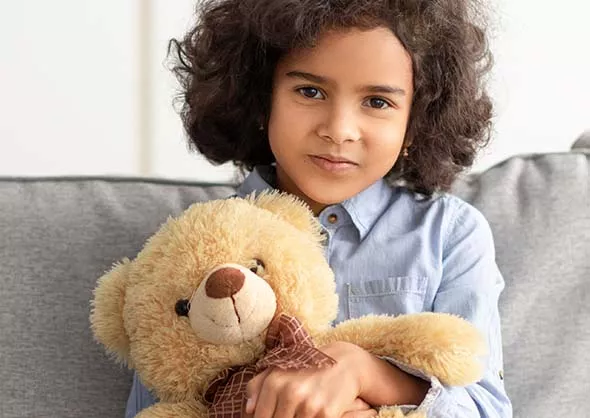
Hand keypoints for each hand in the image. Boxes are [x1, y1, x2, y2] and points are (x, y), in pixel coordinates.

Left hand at [243, 341, 371, 417]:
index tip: (273, 417)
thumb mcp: (281, 369)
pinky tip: (314, 415)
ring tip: (301, 414)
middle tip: (291, 414)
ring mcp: (309, 405)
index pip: (260, 417)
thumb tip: (248, 410)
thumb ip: (258, 385)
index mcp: (274, 382)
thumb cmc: (308, 368)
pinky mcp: (327, 414)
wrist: (346, 363)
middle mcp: (290, 392)